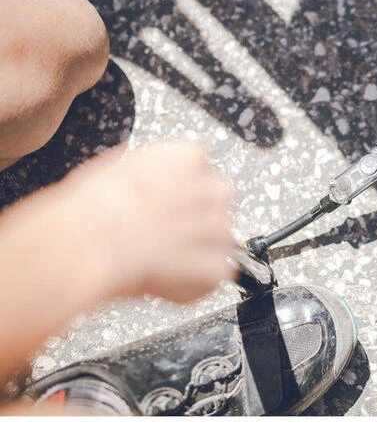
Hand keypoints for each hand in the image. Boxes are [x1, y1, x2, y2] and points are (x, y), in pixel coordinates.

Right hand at [55, 141, 234, 301]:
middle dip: (196, 220)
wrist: (94, 243)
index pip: (200, 169)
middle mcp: (211, 188)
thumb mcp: (115, 169)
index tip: (165, 203)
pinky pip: (215, 273)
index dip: (180, 191)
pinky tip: (166, 281)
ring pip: (219, 241)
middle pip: (216, 204)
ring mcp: (219, 229)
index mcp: (187, 157)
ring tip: (161, 261)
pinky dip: (195, 283)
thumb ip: (148, 173)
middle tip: (165, 235)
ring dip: (198, 252)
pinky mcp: (217, 265)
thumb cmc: (94, 207)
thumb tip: (145, 181)